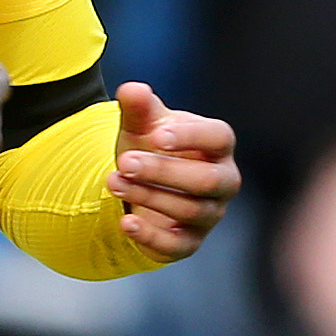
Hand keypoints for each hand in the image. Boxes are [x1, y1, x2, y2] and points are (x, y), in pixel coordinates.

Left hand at [105, 83, 237, 259]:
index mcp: (217, 146)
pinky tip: (125, 223)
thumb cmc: (151, 146)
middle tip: (125, 162)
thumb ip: (138, 108)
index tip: (156, 135)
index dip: (191, 137)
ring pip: (190, 211)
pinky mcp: (189, 242)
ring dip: (148, 197)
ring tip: (113, 181)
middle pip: (206, 181)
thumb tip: (131, 89)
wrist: (142, 182)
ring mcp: (209, 214)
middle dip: (164, 172)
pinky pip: (178, 246)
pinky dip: (151, 237)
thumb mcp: (142, 125)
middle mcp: (222, 181)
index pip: (218, 138)